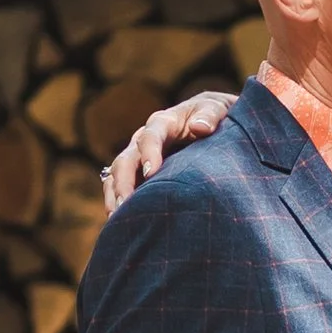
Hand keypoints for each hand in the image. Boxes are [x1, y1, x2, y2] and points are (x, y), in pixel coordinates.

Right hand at [101, 90, 236, 212]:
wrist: (213, 125)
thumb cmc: (215, 116)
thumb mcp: (217, 109)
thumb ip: (210, 115)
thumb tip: (200, 127)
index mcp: (164, 123)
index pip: (150, 136)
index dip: (149, 152)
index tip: (151, 172)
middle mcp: (145, 140)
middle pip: (126, 160)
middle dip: (124, 182)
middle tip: (126, 204)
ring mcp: (139, 158)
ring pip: (116, 175)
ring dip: (115, 196)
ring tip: (116, 218)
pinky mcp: (139, 175)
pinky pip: (120, 187)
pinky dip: (117, 203)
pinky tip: (119, 223)